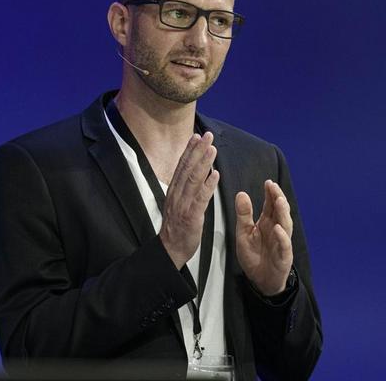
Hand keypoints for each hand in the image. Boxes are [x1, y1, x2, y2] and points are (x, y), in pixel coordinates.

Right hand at [159, 132, 219, 269]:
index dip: (189, 150)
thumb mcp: (176, 204)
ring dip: (203, 163)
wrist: (170, 249)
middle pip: (187, 168)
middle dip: (197, 150)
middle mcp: (177, 194)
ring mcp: (183, 205)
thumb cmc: (176, 227)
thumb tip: (193, 173)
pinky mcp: (191, 216)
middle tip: (206, 135)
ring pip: (194, 179)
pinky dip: (208, 185)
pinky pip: (200, 198)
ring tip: (212, 149)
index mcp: (173, 191)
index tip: (196, 136)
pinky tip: (215, 175)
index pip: (181, 166)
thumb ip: (184, 188)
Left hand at [235, 180, 293, 295]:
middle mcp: (277, 230)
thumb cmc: (254, 256)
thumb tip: (241, 193)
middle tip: (273, 187)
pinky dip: (282, 237)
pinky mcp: (283, 257)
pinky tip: (277, 229)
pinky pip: (284, 246)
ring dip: (283, 213)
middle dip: (278, 198)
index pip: (271, 205)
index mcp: (267, 223)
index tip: (268, 183)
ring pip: (286, 225)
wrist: (259, 280)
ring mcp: (282, 243)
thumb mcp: (243, 233)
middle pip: (280, 211)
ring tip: (279, 201)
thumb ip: (243, 215)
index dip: (271, 194)